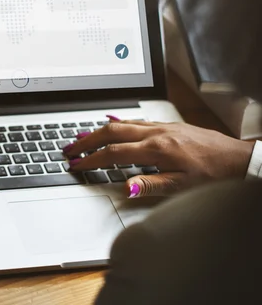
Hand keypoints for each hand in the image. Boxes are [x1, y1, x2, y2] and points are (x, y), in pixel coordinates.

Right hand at [64, 118, 254, 197]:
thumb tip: (125, 186)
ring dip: (98, 130)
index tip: (76, 164)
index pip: (114, 153)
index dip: (91, 159)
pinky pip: (135, 120)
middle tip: (69, 148)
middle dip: (86, 140)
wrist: (239, 159)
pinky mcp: (168, 125)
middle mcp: (156, 133)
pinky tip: (112, 122)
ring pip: (122, 122)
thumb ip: (150, 185)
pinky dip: (118, 122)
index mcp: (157, 149)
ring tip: (81, 137)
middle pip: (111, 131)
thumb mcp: (182, 186)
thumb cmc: (214, 174)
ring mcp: (161, 126)